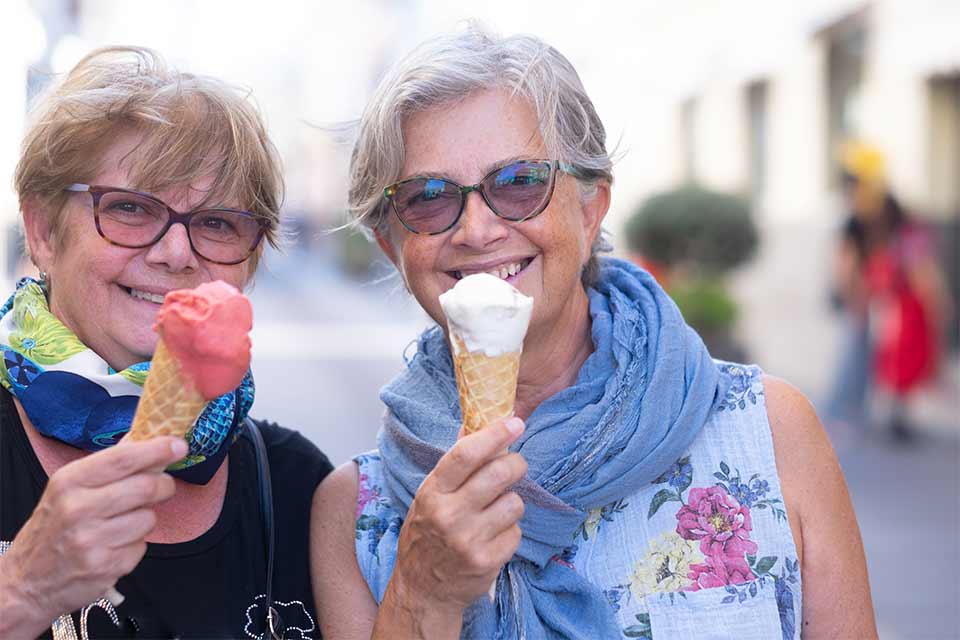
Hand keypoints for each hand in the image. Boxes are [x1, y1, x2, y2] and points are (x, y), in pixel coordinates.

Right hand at [0, 437, 186, 632]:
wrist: (27, 581)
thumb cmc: (54, 527)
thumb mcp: (69, 488)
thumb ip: (108, 463)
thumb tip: (143, 436)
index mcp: (70, 481)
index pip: (123, 459)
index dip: (157, 450)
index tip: (178, 446)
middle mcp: (77, 508)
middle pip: (145, 487)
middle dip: (163, 486)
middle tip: (162, 487)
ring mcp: (90, 540)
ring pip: (148, 519)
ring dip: (145, 519)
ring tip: (122, 524)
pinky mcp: (104, 567)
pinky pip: (142, 547)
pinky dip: (135, 546)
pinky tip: (114, 546)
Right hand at [388, 417, 527, 615]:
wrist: (422, 590)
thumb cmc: (427, 535)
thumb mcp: (429, 496)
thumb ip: (454, 465)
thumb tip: (475, 425)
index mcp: (432, 492)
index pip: (466, 454)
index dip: (494, 434)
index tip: (514, 423)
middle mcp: (449, 514)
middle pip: (499, 473)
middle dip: (516, 464)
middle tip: (515, 465)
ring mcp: (469, 539)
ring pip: (514, 502)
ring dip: (512, 502)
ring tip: (496, 511)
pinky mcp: (488, 561)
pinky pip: (516, 532)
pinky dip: (510, 531)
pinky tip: (494, 536)